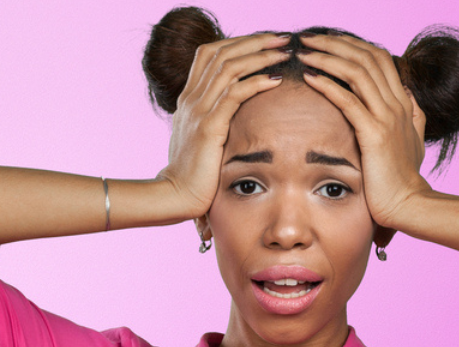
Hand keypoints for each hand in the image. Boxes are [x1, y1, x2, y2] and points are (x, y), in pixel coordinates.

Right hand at [158, 32, 290, 218]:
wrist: (174, 196)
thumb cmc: (192, 174)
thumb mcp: (200, 140)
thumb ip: (213, 121)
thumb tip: (234, 116)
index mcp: (189, 99)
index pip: (210, 54)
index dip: (238, 42)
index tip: (265, 41)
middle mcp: (191, 99)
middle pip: (221, 53)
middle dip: (254, 41)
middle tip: (282, 38)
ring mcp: (197, 111)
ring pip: (229, 68)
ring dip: (259, 56)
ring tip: (284, 52)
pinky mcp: (208, 128)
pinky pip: (233, 95)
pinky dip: (255, 83)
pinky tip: (275, 81)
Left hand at [296, 34, 431, 229]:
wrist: (410, 205)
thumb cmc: (404, 179)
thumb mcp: (413, 140)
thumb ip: (412, 115)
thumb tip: (409, 95)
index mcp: (403, 103)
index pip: (378, 58)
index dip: (351, 45)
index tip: (326, 42)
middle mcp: (397, 104)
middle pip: (366, 57)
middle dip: (335, 43)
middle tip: (307, 38)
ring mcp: (388, 118)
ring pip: (357, 72)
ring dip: (327, 57)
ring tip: (303, 51)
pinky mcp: (375, 135)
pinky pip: (349, 100)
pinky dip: (328, 85)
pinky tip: (309, 77)